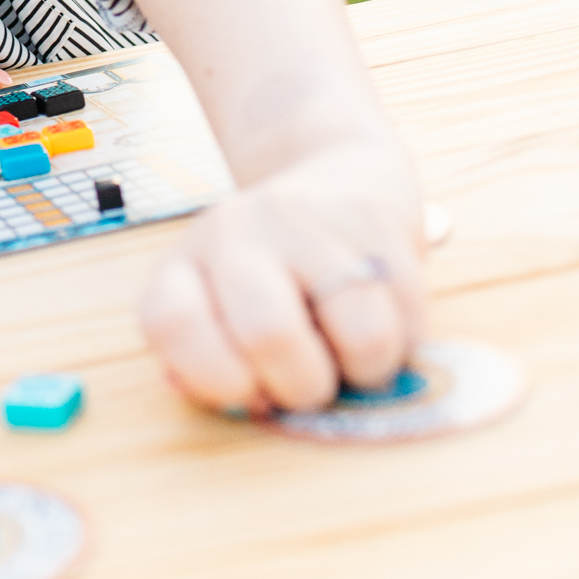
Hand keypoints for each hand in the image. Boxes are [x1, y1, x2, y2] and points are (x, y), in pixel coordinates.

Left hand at [138, 138, 426, 414]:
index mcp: (184, 264)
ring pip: (360, 335)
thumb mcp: (220, 310)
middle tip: (311, 385)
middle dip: (302, 388)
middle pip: (267, 334)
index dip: (212, 379)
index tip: (247, 390)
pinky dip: (403, 344)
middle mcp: (235, 232)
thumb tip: (240, 402)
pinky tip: (380, 321)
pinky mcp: (374, 221)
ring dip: (365, 372)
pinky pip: (408, 319)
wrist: (335, 176)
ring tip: (351, 355)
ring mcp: (305, 222)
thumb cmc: (272, 273)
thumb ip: (211, 366)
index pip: (171, 323)